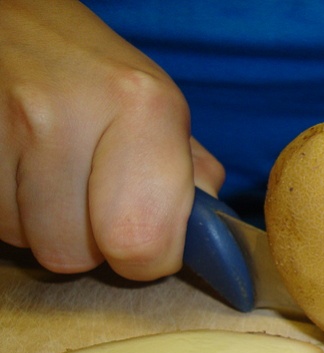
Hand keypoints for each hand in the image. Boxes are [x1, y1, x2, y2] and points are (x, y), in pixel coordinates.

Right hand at [0, 0, 223, 280]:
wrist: (14, 20)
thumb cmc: (97, 72)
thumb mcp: (159, 106)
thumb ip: (189, 173)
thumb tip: (207, 233)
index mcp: (143, 107)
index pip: (141, 242)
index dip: (149, 261)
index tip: (148, 247)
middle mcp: (68, 114)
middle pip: (73, 256)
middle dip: (92, 248)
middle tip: (99, 207)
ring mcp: (4, 126)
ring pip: (27, 243)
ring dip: (47, 228)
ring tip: (58, 179)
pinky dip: (13, 211)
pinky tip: (25, 173)